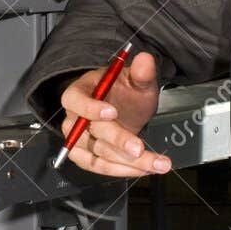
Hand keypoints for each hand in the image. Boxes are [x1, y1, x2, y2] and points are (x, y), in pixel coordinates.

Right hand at [57, 51, 169, 176]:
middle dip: (118, 141)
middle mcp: (74, 119)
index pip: (75, 100)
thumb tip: (145, 59)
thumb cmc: (124, 92)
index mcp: (79, 92)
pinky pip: (101, 167)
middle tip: (139, 148)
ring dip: (128, 162)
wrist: (124, 108)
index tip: (112, 112)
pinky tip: (145, 168)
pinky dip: (124, 170)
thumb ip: (141, 72)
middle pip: (90, 133)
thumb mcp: (137, 80)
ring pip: (99, 155)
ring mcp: (78, 141)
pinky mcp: (86, 158)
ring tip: (157, 163)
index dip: (90, 108)